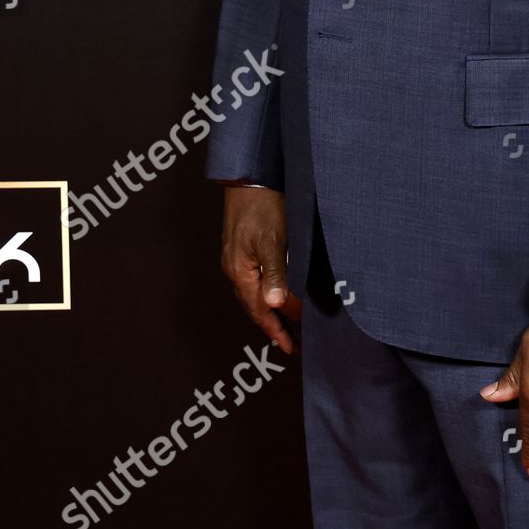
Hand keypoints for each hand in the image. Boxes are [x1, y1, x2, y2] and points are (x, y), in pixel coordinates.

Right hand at [219, 186, 300, 353]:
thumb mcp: (272, 239)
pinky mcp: (241, 250)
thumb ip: (275, 272)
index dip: (276, 331)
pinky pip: (253, 282)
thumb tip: (274, 305)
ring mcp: (236, 260)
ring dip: (270, 312)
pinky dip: (266, 294)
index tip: (291, 349)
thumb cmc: (261, 206)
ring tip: (288, 325)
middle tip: (294, 343)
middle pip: (254, 308)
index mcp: (241, 272)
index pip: (260, 312)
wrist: (247, 179)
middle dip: (274, 327)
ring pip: (254, 296)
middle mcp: (235, 270)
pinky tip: (276, 294)